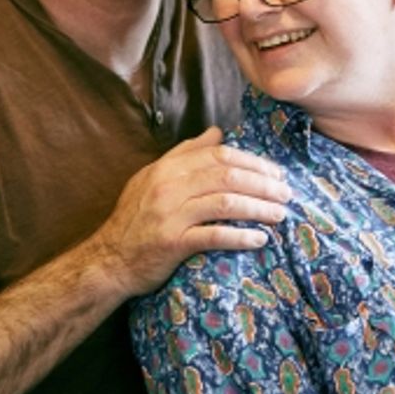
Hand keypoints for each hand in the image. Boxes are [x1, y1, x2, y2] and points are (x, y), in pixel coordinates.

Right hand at [93, 127, 290, 295]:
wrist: (108, 260)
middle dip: (263, 183)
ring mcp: (171, 215)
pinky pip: (214, 236)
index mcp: (167, 168)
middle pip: (227, 176)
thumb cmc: (135, 219)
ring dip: (258, 207)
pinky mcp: (173, 243)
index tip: (275, 173)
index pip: (219, 155)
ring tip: (280, 214)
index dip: (252, 162)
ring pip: (225, 203)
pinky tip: (260, 239)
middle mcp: (169, 187)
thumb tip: (217, 133)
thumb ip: (185, 154)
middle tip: (286, 193)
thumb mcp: (153, 178)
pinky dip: (240, 236)